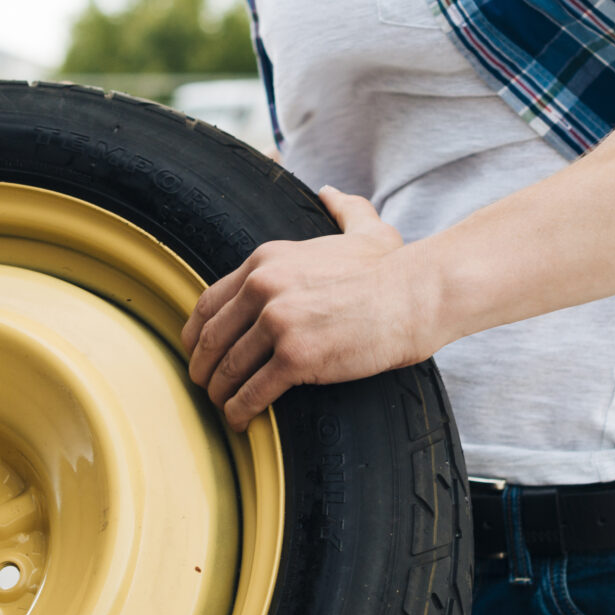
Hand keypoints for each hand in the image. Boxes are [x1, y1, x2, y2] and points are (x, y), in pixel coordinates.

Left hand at [180, 186, 441, 430]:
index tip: (199, 352)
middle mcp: (263, 287)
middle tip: (206, 387)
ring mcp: (278, 322)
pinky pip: (252, 392)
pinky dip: (240, 411)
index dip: (197, 333)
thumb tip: (331, 193)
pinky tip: (241, 421)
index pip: (210, 301)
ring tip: (225, 408)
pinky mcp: (295, 357)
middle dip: (203, 368)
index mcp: (265, 260)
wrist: (417, 295)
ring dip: (220, 394)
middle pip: (211, 338)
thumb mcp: (362, 228)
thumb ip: (343, 209)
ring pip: (228, 368)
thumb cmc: (393, 270)